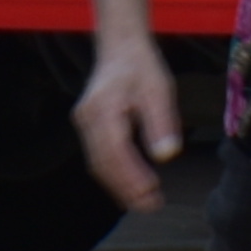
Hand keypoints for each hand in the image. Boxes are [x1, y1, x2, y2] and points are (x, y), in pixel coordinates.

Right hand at [75, 0, 181, 214]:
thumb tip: (167, 156)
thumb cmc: (141, 65)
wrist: (120, 44)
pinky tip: (132, 185)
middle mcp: (87, 119)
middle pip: (103, 164)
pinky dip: (114, 174)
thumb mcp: (159, 90)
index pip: (115, 152)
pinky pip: (97, 156)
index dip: (132, 177)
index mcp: (103, 109)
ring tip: (146, 201)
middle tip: (152, 205)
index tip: (152, 194)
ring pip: (98, 164)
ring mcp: (83, 123)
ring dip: (120, 185)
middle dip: (126, 189)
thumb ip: (162, 123)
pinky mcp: (87, 126)